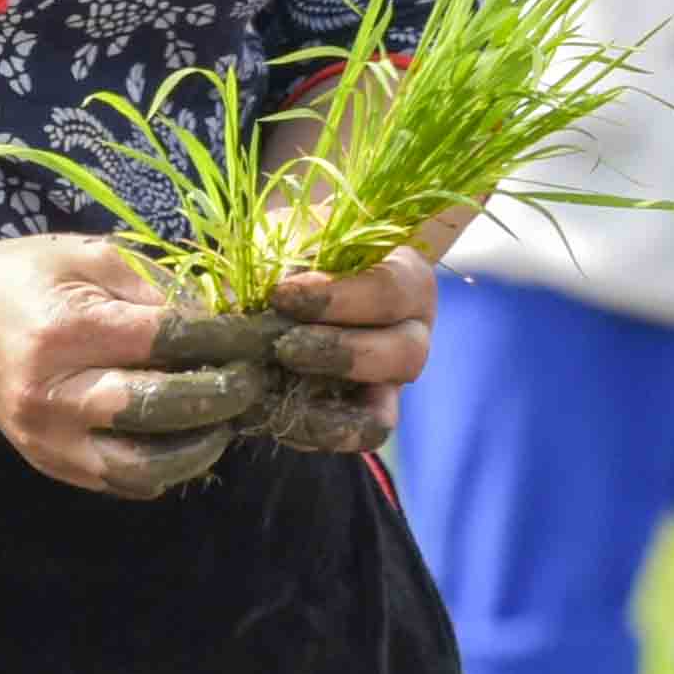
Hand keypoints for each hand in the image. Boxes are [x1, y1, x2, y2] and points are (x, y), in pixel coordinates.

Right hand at [0, 236, 267, 502]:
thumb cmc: (25, 277)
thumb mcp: (88, 255)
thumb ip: (156, 286)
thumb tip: (226, 319)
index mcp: (62, 332)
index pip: (166, 341)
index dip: (228, 340)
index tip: (265, 336)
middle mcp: (51, 394)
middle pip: (159, 409)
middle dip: (223, 395)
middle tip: (253, 379)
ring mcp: (48, 439)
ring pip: (145, 466)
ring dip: (201, 446)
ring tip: (226, 417)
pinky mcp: (50, 464)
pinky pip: (123, 481)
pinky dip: (167, 465)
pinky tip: (188, 436)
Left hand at [236, 243, 436, 459]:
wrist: (282, 281)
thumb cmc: (295, 249)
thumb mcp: (290, 234)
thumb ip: (284, 254)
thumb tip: (262, 292)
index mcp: (407, 278)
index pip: (392, 290)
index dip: (339, 297)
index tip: (282, 294)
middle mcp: (411, 334)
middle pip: (404, 354)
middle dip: (340, 352)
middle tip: (284, 346)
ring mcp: (390, 383)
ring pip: (384, 413)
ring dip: (328, 404)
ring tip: (276, 385)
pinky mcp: (360, 417)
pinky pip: (351, 439)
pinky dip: (313, 430)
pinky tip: (271, 409)